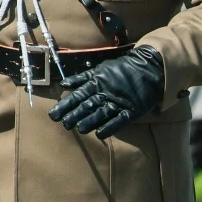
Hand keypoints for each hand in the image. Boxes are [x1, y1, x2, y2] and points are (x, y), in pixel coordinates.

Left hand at [48, 46, 164, 138]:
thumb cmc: (121, 69)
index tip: (53, 115)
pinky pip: (119, 120)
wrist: (148, 67)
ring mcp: (119, 101)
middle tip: (63, 124)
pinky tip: (100, 134)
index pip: (77, 96)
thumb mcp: (99, 69)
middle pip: (87, 105)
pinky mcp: (131, 109)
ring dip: (89, 121)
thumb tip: (63, 84)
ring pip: (101, 113)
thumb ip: (81, 78)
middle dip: (74, 115)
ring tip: (79, 129)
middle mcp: (105, 93)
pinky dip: (110, 127)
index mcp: (96, 83)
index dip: (65, 105)